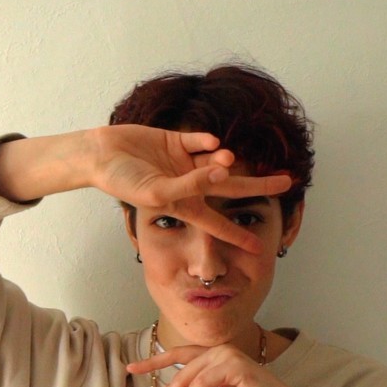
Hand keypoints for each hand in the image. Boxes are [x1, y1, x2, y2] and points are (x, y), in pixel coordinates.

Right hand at [89, 125, 292, 252]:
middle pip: (231, 186)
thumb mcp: (159, 191)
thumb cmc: (123, 180)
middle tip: (286, 181)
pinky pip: (199, 139)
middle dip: (258, 185)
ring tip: (226, 159)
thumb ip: (193, 183)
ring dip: (223, 159)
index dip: (238, 234)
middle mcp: (189, 184)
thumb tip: (225, 170)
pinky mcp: (176, 140)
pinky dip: (207, 140)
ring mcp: (183, 162)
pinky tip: (209, 143)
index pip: (218, 222)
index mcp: (184, 205)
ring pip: (216, 159)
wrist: (99, 155)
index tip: (260, 246)